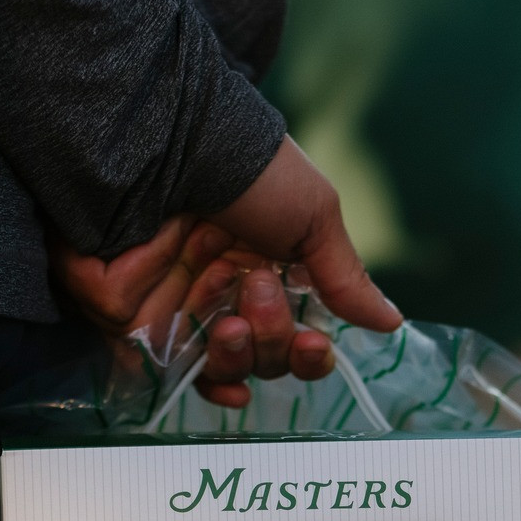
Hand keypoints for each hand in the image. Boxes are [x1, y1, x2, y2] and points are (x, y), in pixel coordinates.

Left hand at [51, 138, 401, 408]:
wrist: (176, 138)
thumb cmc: (247, 166)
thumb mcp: (313, 215)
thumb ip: (344, 278)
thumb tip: (391, 323)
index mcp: (264, 272)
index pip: (291, 338)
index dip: (306, 354)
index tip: (315, 344)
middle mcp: (221, 294)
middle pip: (259, 360)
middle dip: (270, 341)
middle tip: (260, 290)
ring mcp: (174, 307)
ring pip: (217, 371)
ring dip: (239, 356)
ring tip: (234, 320)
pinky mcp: (129, 316)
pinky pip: (161, 374)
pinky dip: (195, 382)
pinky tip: (225, 382)